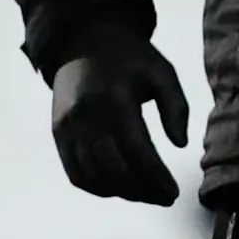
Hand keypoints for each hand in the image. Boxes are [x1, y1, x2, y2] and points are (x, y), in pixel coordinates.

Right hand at [49, 37, 191, 204]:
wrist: (83, 40)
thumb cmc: (129, 58)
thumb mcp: (162, 72)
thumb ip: (176, 107)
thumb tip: (180, 144)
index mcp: (114, 100)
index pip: (137, 151)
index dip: (156, 178)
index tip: (173, 193)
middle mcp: (85, 117)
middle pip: (115, 170)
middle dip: (143, 191)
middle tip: (164, 199)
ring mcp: (67, 127)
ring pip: (94, 177)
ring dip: (122, 193)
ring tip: (145, 195)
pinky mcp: (58, 134)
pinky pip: (75, 173)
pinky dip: (97, 188)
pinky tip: (118, 189)